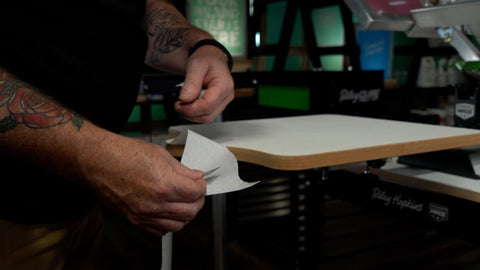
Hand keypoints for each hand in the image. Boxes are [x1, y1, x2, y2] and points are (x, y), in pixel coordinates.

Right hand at [83, 134, 205, 235]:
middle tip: (195, 192)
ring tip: (184, 202)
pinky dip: (168, 223)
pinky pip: (160, 231)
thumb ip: (182, 169)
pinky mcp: (135, 220)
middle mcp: (156, 202)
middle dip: (198, 200)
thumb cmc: (123, 154)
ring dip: (186, 214)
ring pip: (178, 225)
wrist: (98, 162)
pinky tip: (168, 212)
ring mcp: (145, 214)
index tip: (199, 182)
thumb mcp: (160, 154)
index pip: (197, 192)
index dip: (202, 186)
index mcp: (165, 184)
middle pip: (191, 211)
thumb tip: (195, 176)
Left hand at [174, 45, 233, 122]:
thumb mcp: (196, 65)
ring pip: (206, 118)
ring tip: (183, 102)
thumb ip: (191, 83)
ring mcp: (223, 102)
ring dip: (191, 114)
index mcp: (224, 85)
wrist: (211, 56)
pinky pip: (206, 115)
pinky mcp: (217, 105)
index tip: (179, 104)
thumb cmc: (206, 58)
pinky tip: (189, 103)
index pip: (208, 105)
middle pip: (207, 115)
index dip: (191, 109)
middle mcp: (226, 96)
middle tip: (178, 103)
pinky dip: (195, 112)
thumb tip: (185, 100)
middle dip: (189, 112)